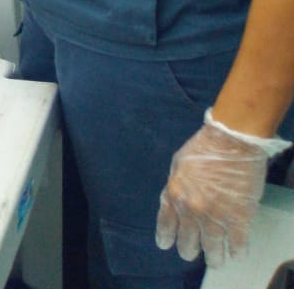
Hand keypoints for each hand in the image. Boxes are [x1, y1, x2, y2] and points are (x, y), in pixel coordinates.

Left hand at [155, 109, 284, 264]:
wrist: (231, 142)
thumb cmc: (203, 148)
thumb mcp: (178, 165)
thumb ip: (176, 186)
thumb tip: (176, 201)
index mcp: (174, 194)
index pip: (166, 223)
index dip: (166, 237)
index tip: (165, 245)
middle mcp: (192, 210)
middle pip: (188, 239)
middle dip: (188, 249)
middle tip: (191, 253)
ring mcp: (216, 215)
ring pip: (212, 246)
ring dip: (213, 256)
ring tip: (215, 261)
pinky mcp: (239, 217)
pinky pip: (236, 242)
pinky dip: (236, 250)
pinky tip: (235, 253)